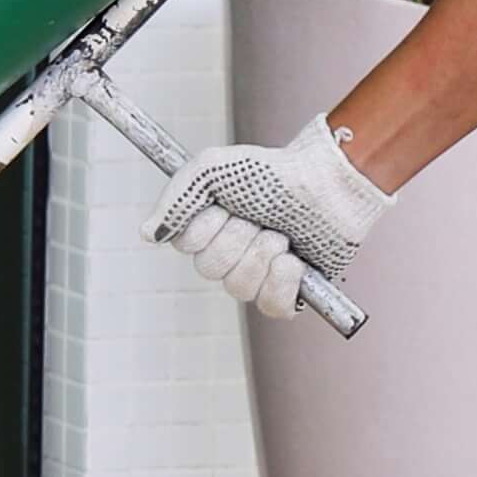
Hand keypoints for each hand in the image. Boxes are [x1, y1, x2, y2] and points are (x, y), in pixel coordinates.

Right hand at [151, 121, 392, 320]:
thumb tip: (147, 234)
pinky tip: (294, 261)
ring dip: (262, 255)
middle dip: (238, 239)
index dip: (205, 228)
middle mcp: (231, 253)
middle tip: (261, 217)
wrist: (329, 182)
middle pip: (210, 270)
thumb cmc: (273, 171)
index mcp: (210, 227)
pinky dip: (282, 283)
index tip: (226, 206)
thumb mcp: (213, 168)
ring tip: (282, 235)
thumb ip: (176, 197)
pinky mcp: (292, 291)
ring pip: (238, 288)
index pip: (185, 247)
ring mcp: (261, 274)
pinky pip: (271, 308)